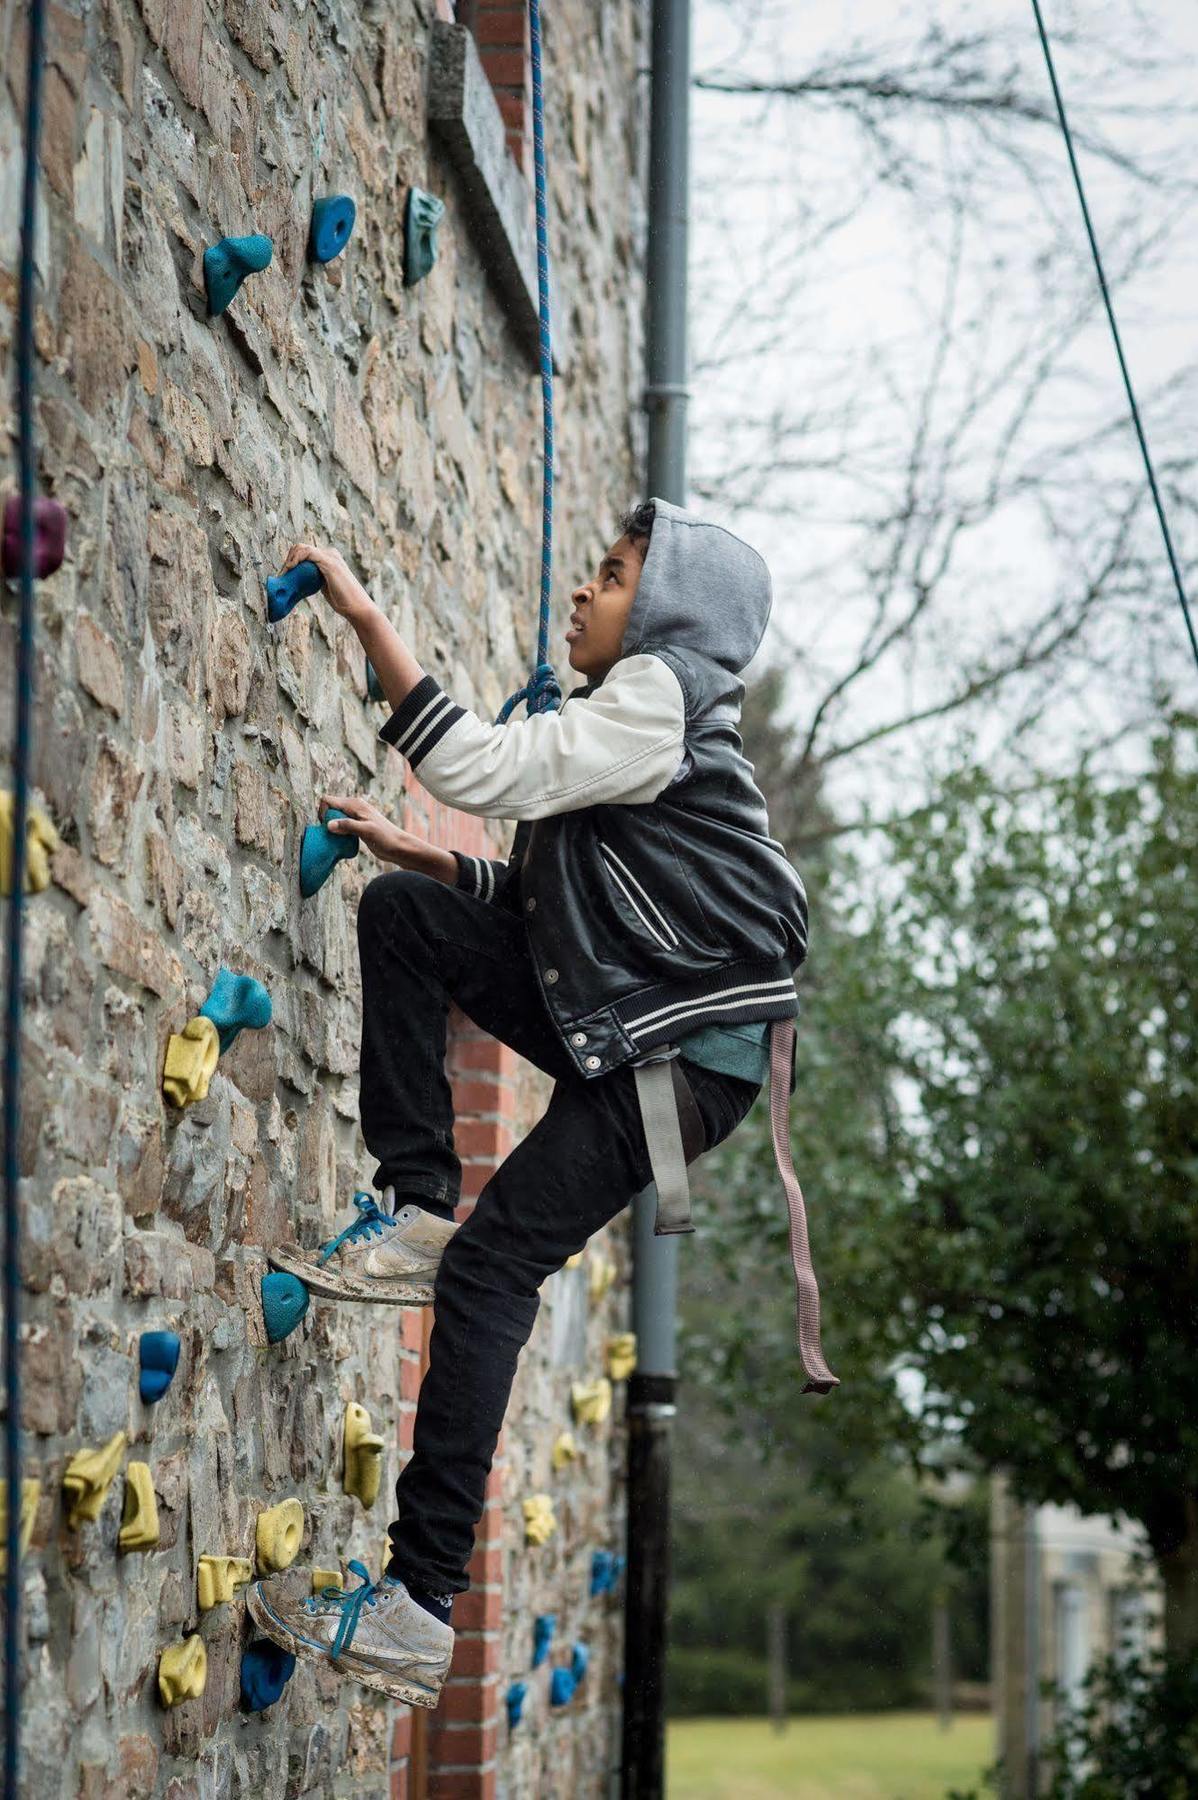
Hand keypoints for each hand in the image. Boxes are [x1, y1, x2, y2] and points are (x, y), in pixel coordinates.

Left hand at [281, 543, 371, 622]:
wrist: (356, 607)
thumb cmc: (342, 600)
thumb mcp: (324, 586)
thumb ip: (315, 579)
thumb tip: (299, 581)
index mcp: (329, 557)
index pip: (305, 551)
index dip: (291, 560)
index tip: (284, 574)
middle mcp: (330, 553)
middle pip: (301, 547)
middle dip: (289, 559)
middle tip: (282, 575)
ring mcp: (330, 556)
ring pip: (303, 548)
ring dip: (290, 559)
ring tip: (284, 573)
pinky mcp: (329, 562)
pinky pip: (308, 553)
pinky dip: (297, 559)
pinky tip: (291, 568)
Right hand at [320, 795, 440, 873]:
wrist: (398, 847)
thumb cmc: (385, 838)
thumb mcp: (366, 831)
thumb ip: (348, 826)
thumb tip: (328, 825)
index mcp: (354, 804)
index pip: (328, 800)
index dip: (323, 813)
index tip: (327, 827)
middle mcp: (353, 807)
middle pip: (329, 808)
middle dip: (325, 820)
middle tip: (331, 835)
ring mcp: (355, 816)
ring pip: (334, 817)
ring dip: (331, 827)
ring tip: (335, 839)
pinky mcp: (357, 826)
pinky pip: (340, 825)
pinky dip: (337, 832)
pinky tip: (341, 841)